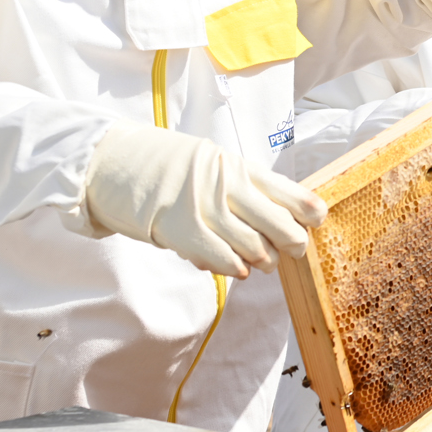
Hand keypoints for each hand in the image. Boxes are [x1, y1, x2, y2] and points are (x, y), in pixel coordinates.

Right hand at [85, 123, 328, 278]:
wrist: (113, 162)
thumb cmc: (164, 165)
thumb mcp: (210, 162)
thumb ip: (239, 184)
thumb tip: (273, 213)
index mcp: (236, 165)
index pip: (287, 190)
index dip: (310, 210)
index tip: (318, 220)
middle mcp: (226, 186)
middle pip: (278, 223)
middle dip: (293, 242)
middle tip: (296, 250)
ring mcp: (205, 209)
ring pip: (254, 246)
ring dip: (265, 259)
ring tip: (266, 262)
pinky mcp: (183, 231)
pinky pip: (224, 258)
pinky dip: (237, 268)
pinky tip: (241, 270)